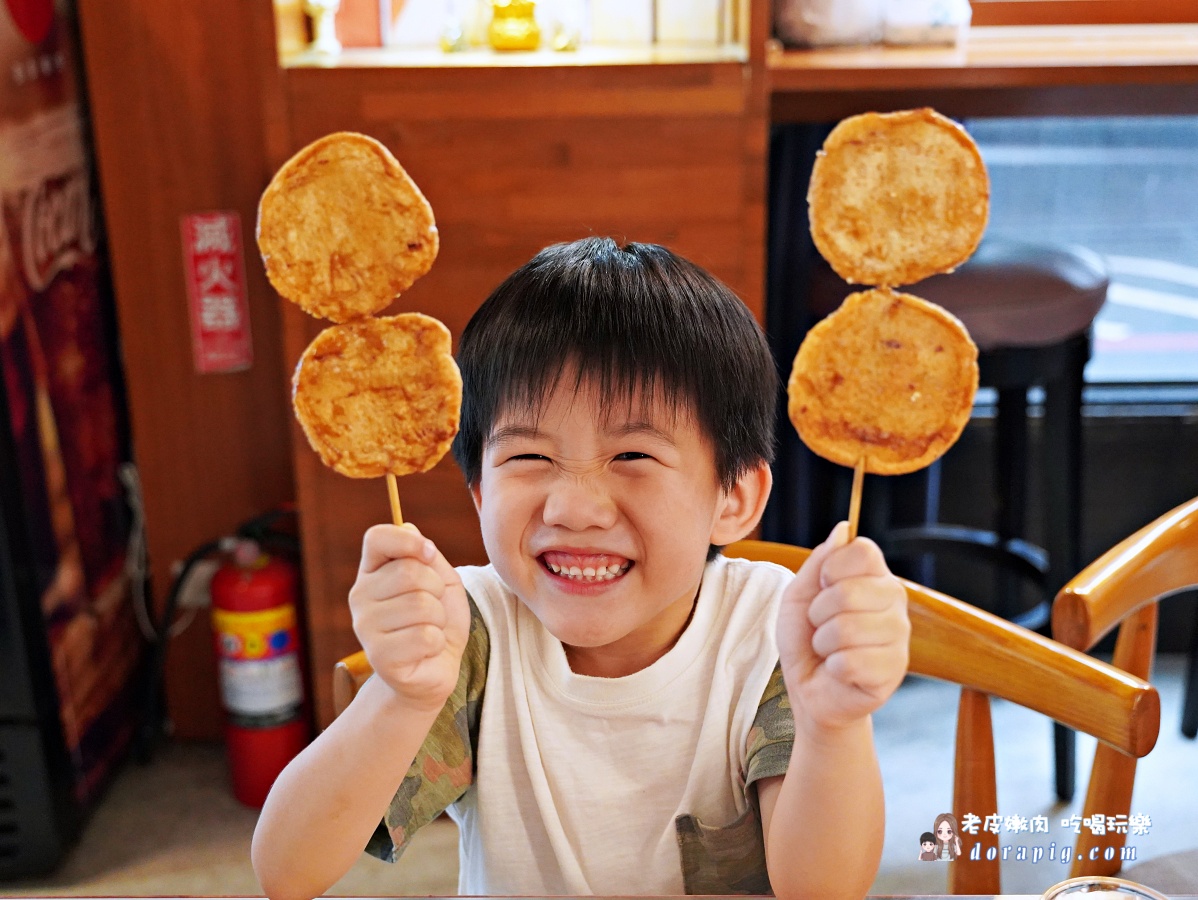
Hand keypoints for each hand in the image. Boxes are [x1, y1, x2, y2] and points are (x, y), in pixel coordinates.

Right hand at [348, 523, 470, 712]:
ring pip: (421, 606)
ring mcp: (365, 627)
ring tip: (429, 629)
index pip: (377, 538)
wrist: (434, 669)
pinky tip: (425, 650)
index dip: (408, 541)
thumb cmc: (438, 620)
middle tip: (434, 607)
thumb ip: (428, 557)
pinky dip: (437, 643)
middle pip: (410, 572)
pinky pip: (425, 636)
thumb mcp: (443, 581)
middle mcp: (360, 595)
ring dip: (439, 619)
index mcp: (372, 570)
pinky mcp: (378, 656)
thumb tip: (409, 529)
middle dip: (437, 589)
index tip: (429, 554)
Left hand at [776, 522, 909, 732]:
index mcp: (873, 576)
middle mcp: (894, 601)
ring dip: (824, 643)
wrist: (809, 689)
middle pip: (850, 590)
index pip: (863, 550)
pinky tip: (840, 670)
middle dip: (818, 613)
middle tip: (820, 627)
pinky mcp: (895, 670)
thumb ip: (818, 562)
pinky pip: (852, 661)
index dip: (832, 568)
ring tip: (829, 650)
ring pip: (848, 628)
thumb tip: (843, 529)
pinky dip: (833, 667)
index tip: (822, 585)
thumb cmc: (805, 640)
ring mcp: (899, 636)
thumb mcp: (799, 595)